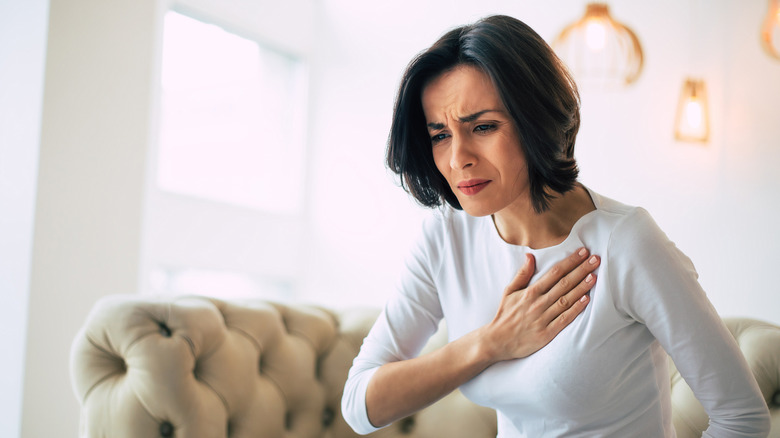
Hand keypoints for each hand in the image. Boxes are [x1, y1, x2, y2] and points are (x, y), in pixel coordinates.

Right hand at [481, 247, 598, 361]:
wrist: (497, 341)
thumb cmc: (505, 315)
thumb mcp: (509, 291)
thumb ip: (522, 274)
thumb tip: (530, 256)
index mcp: (530, 292)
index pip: (554, 273)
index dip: (570, 262)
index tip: (582, 252)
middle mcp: (538, 303)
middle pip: (563, 284)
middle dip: (581, 270)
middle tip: (595, 259)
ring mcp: (543, 318)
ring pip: (566, 300)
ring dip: (581, 287)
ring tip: (594, 276)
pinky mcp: (546, 334)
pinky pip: (564, 319)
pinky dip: (575, 310)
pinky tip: (586, 300)